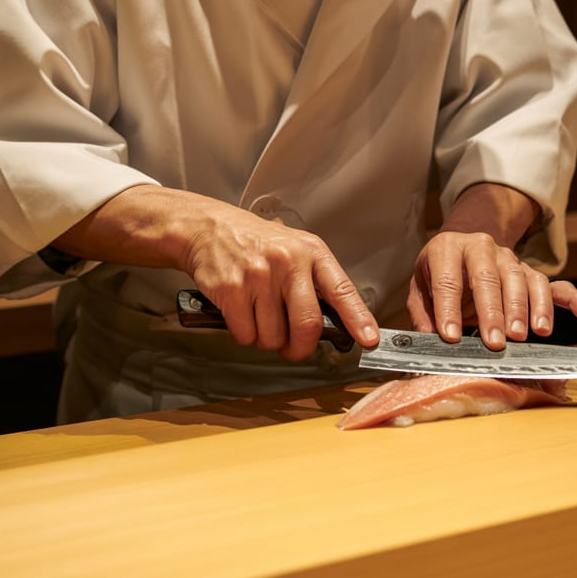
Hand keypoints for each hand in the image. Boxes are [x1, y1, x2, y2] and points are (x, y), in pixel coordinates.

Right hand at [55, 184, 378, 361]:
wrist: (208, 228)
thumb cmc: (255, 243)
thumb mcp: (292, 248)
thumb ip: (314, 280)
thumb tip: (339, 323)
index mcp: (310, 252)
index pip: (341, 289)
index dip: (357, 318)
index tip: (369, 339)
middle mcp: (288, 262)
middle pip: (306, 325)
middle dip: (300, 348)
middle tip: (292, 349)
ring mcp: (259, 276)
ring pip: (273, 337)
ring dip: (266, 338)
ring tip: (258, 315)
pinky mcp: (232, 290)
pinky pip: (245, 334)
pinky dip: (243, 334)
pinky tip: (240, 313)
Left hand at [407, 229, 576, 347]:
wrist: (462, 248)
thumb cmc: (439, 274)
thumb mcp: (421, 289)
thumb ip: (424, 315)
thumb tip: (426, 345)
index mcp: (448, 249)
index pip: (448, 278)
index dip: (448, 308)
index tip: (450, 336)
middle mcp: (482, 248)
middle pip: (491, 277)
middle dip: (494, 311)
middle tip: (496, 341)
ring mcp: (511, 259)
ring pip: (524, 279)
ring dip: (528, 308)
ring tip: (530, 335)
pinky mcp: (532, 274)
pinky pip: (558, 286)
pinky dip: (576, 302)